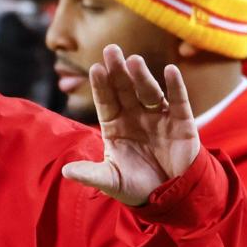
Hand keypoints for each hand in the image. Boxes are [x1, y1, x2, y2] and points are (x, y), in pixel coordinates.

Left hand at [62, 44, 199, 205]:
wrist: (170, 196)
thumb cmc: (136, 186)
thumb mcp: (110, 181)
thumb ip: (90, 174)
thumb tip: (65, 172)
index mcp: (115, 126)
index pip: (105, 101)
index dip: (101, 86)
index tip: (94, 68)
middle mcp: (135, 117)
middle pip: (124, 90)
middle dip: (117, 71)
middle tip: (110, 50)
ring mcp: (158, 118)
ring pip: (148, 92)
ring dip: (141, 76)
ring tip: (134, 60)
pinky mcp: (181, 123)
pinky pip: (178, 101)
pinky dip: (175, 86)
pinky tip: (170, 71)